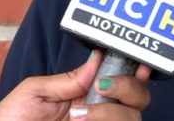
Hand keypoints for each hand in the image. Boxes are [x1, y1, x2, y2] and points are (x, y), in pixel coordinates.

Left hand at [0, 50, 151, 120]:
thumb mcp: (34, 92)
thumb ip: (68, 79)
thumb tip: (98, 59)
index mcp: (87, 96)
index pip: (124, 83)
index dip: (137, 72)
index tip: (137, 64)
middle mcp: (100, 115)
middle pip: (139, 100)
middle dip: (128, 88)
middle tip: (101, 88)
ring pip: (132, 119)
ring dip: (110, 112)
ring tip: (78, 115)